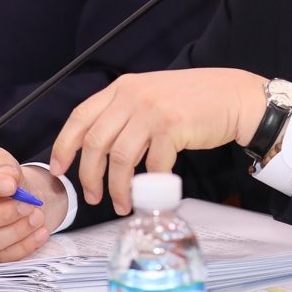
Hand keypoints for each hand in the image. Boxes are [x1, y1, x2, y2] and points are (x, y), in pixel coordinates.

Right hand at [0, 148, 68, 262]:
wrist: (15, 196)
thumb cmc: (0, 177)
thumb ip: (2, 163)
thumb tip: (8, 176)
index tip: (11, 185)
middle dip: (3, 214)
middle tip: (28, 204)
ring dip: (16, 231)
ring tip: (37, 216)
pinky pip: (1, 258)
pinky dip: (24, 246)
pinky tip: (40, 232)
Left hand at [50, 68, 267, 214]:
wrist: (232, 96)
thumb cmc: (193, 100)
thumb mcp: (150, 95)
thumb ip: (124, 112)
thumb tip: (97, 148)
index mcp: (122, 88)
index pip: (80, 116)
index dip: (64, 145)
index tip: (58, 168)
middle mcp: (133, 95)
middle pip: (95, 142)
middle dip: (89, 175)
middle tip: (93, 196)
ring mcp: (152, 110)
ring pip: (120, 158)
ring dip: (117, 187)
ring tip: (121, 203)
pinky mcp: (172, 127)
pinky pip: (152, 164)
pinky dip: (150, 183)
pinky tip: (153, 189)